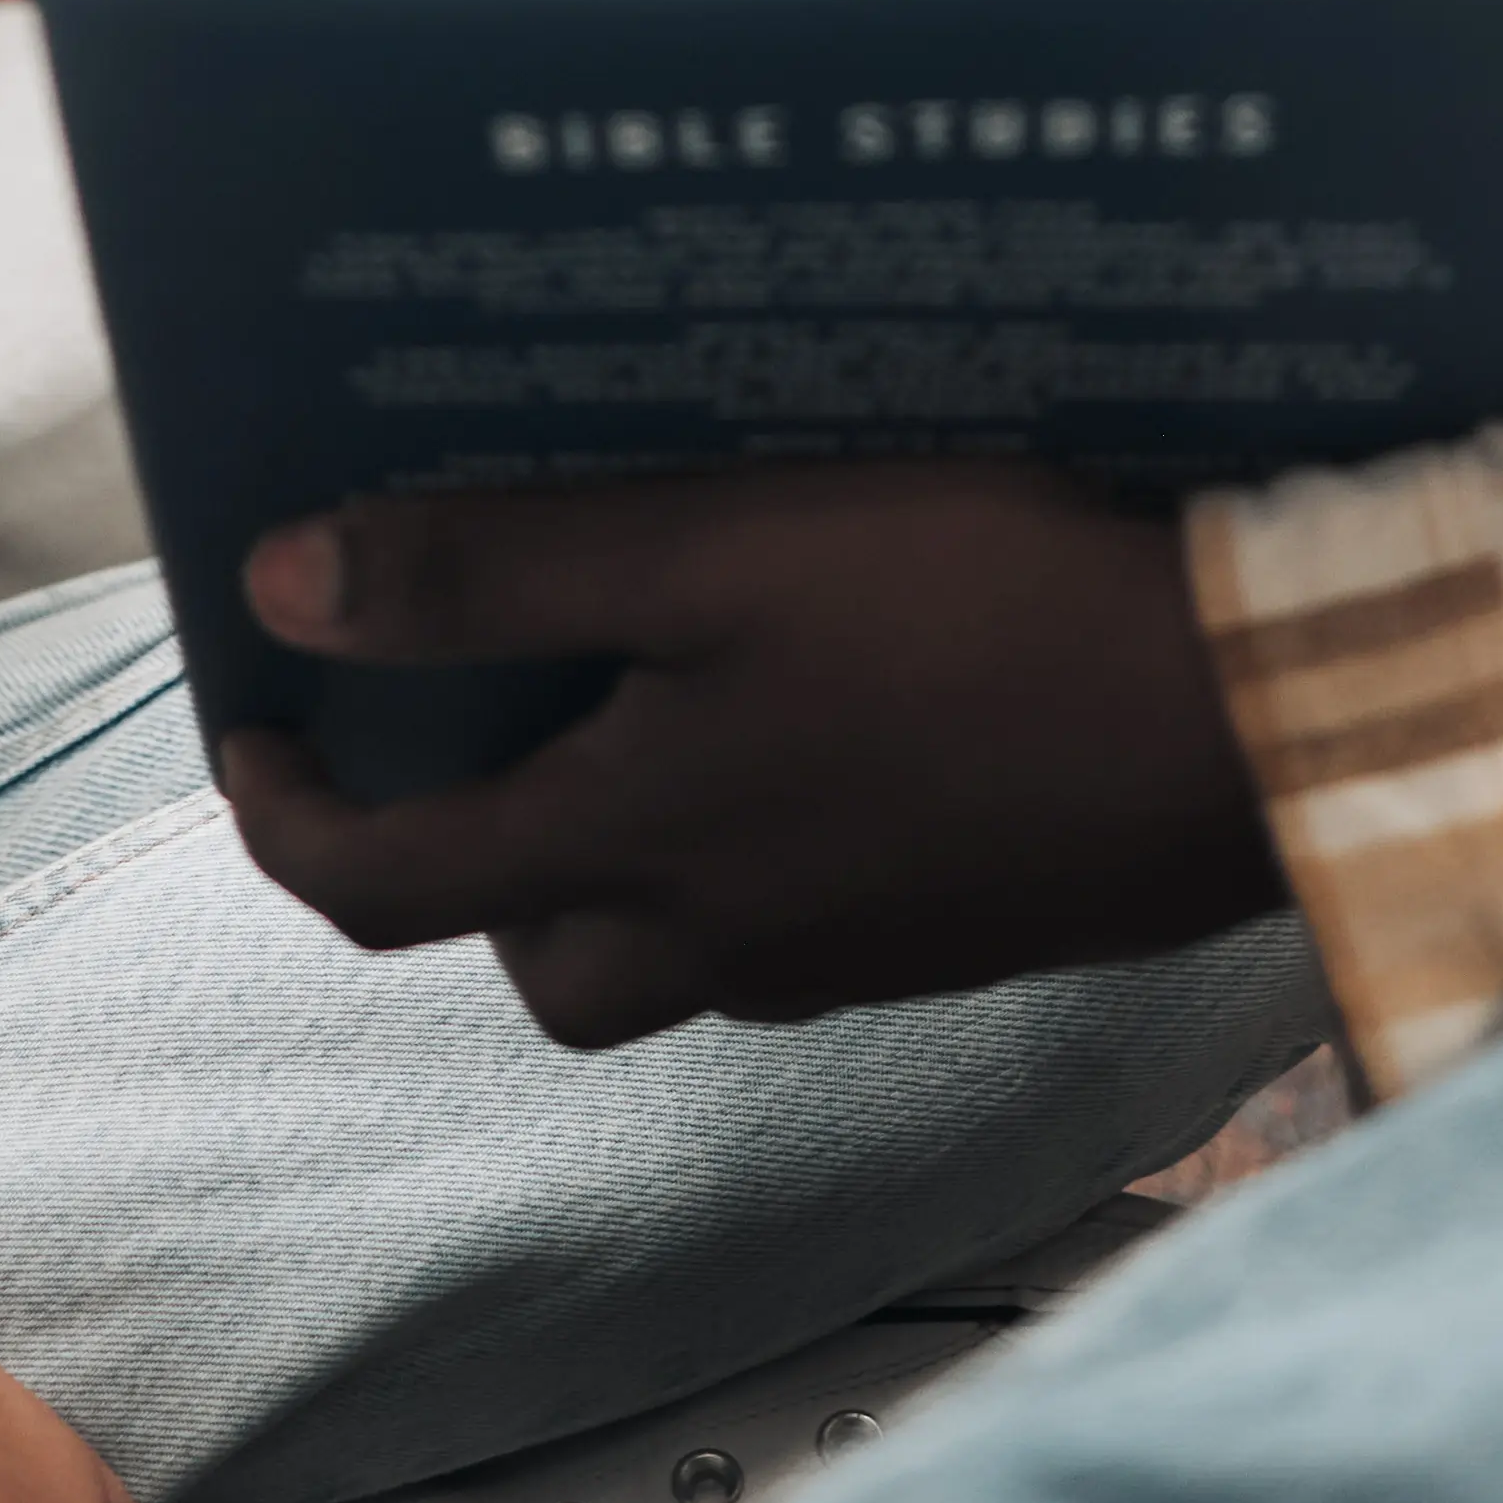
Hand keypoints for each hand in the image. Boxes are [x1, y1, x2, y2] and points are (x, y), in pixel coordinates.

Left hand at [210, 461, 1287, 1047]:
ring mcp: (838, 952)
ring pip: (661, 946)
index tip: (256, 726)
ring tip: (626, 691)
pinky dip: (738, 838)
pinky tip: (794, 713)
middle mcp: (720, 937)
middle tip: (457, 720)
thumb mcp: (710, 550)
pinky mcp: (938, 930)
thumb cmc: (983, 618)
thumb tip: (286, 590)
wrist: (1247, 725)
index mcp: (634, 854)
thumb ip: (496, 576)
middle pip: (529, 951)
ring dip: (606, 850)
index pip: (384, 885)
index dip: (286, 815)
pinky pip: (780, 916)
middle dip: (461, 857)